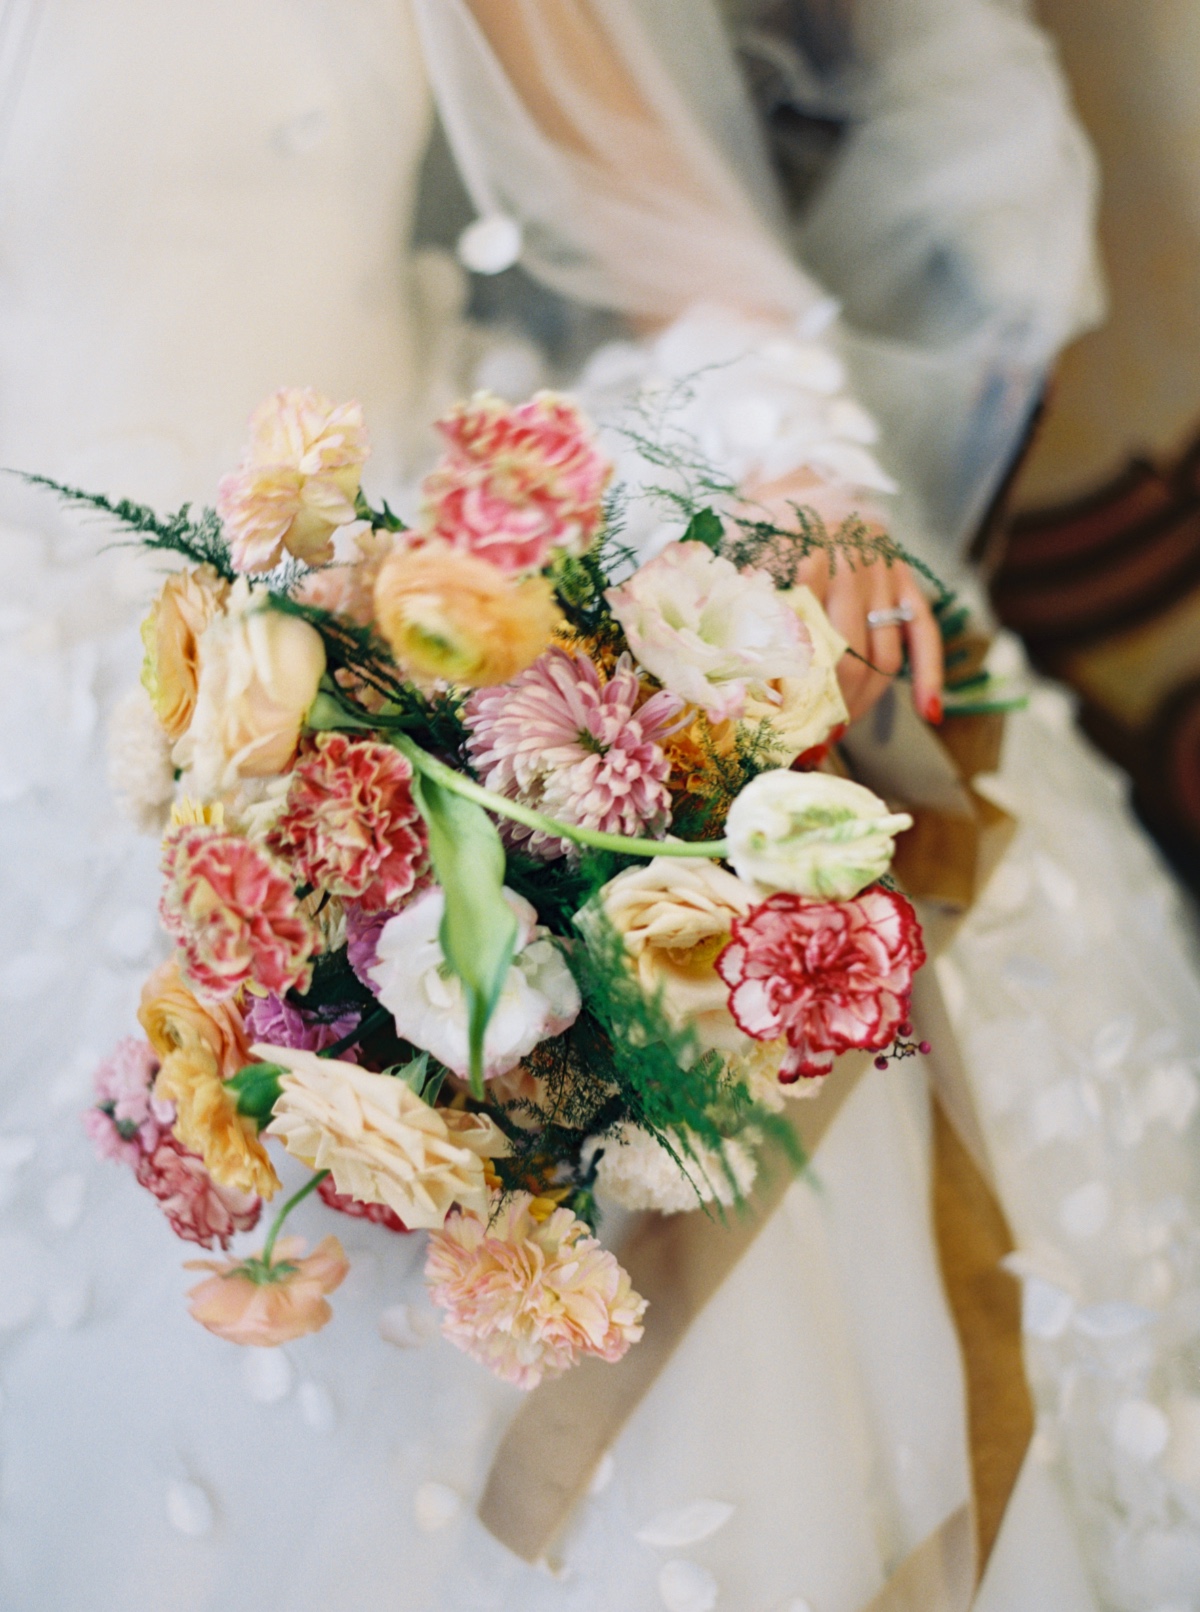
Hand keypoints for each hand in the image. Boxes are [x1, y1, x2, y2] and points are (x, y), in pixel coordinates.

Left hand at [744, 470, 943, 726]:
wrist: (799, 467)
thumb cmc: (757, 518)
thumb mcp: (732, 548)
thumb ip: (727, 596)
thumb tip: (712, 659)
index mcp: (804, 555)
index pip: (804, 645)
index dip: (793, 695)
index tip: (779, 730)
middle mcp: (852, 563)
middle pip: (850, 658)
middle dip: (832, 707)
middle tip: (811, 740)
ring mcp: (884, 570)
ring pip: (885, 655)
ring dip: (865, 701)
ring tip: (840, 732)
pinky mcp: (905, 575)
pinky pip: (925, 630)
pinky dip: (928, 672)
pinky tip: (929, 711)